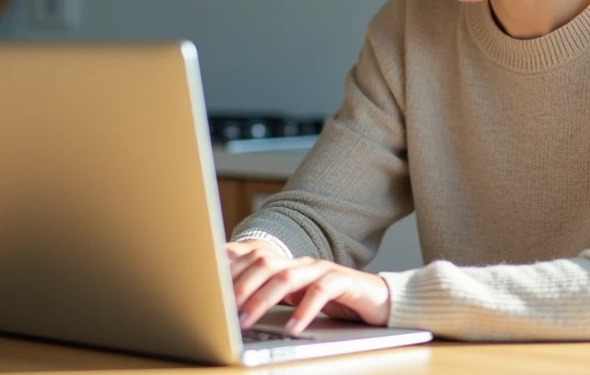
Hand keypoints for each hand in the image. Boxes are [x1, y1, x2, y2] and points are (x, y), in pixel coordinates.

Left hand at [227, 243, 390, 333]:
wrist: (380, 302)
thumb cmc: (336, 304)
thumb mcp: (298, 301)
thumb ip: (272, 297)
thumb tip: (235, 308)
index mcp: (288, 266)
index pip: (254, 262)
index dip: (232, 274)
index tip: (210, 293)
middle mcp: (302, 263)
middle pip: (266, 265)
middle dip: (241, 287)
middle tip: (225, 310)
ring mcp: (322, 269)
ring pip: (287, 276)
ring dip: (264, 299)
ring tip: (248, 320)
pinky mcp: (344, 281)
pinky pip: (321, 291)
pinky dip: (304, 309)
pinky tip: (293, 326)